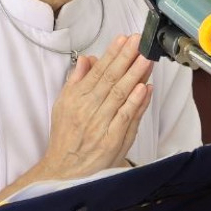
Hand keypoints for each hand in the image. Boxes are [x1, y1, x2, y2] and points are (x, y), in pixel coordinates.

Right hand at [33, 34, 151, 182]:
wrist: (63, 170)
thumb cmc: (65, 138)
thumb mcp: (63, 105)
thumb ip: (76, 81)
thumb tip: (87, 60)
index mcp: (76, 98)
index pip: (98, 71)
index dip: (112, 54)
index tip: (124, 39)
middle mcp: (88, 109)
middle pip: (111, 79)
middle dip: (127, 58)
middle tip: (140, 42)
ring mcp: (101, 125)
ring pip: (120, 95)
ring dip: (135, 75)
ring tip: (147, 58)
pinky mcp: (111, 141)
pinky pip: (125, 117)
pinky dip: (136, 102)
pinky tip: (144, 88)